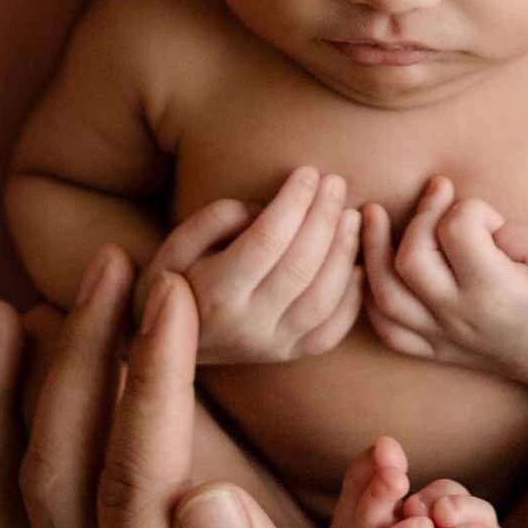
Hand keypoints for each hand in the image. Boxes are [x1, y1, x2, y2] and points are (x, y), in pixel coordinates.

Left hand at [0, 249, 426, 527]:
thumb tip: (208, 499)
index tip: (175, 291)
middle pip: (61, 472)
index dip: (151, 376)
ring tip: (19, 311)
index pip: (137, 479)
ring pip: (14, 504)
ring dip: (11, 402)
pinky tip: (13, 412)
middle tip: (116, 264)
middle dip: (83, 356)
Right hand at [141, 166, 363, 362]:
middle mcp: (246, 326)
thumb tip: (268, 209)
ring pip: (323, 299)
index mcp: (215, 294)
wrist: (168, 343)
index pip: (266, 241)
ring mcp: (271, 346)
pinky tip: (359, 264)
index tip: (307, 172)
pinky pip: (332, 331)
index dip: (293, 202)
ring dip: (344, 252)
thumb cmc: (177, 277)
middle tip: (335, 183)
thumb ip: (218, 219)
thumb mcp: (177, 243)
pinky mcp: (289, 355)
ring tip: (352, 216)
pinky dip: (353, 297)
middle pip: (300, 267)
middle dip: (324, 217)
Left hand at [361, 175, 527, 387]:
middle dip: (421, 215)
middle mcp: (461, 316)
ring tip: (371, 214)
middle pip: (412, 259)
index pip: (458, 230)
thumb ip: (503, 233)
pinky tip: (372, 264)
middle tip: (438, 195)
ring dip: (372, 249)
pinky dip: (371, 295)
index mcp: (496, 291)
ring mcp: (442, 336)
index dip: (471, 208)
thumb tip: (453, 217)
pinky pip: (386, 328)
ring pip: (386, 294)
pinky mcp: (431, 349)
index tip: (489, 216)